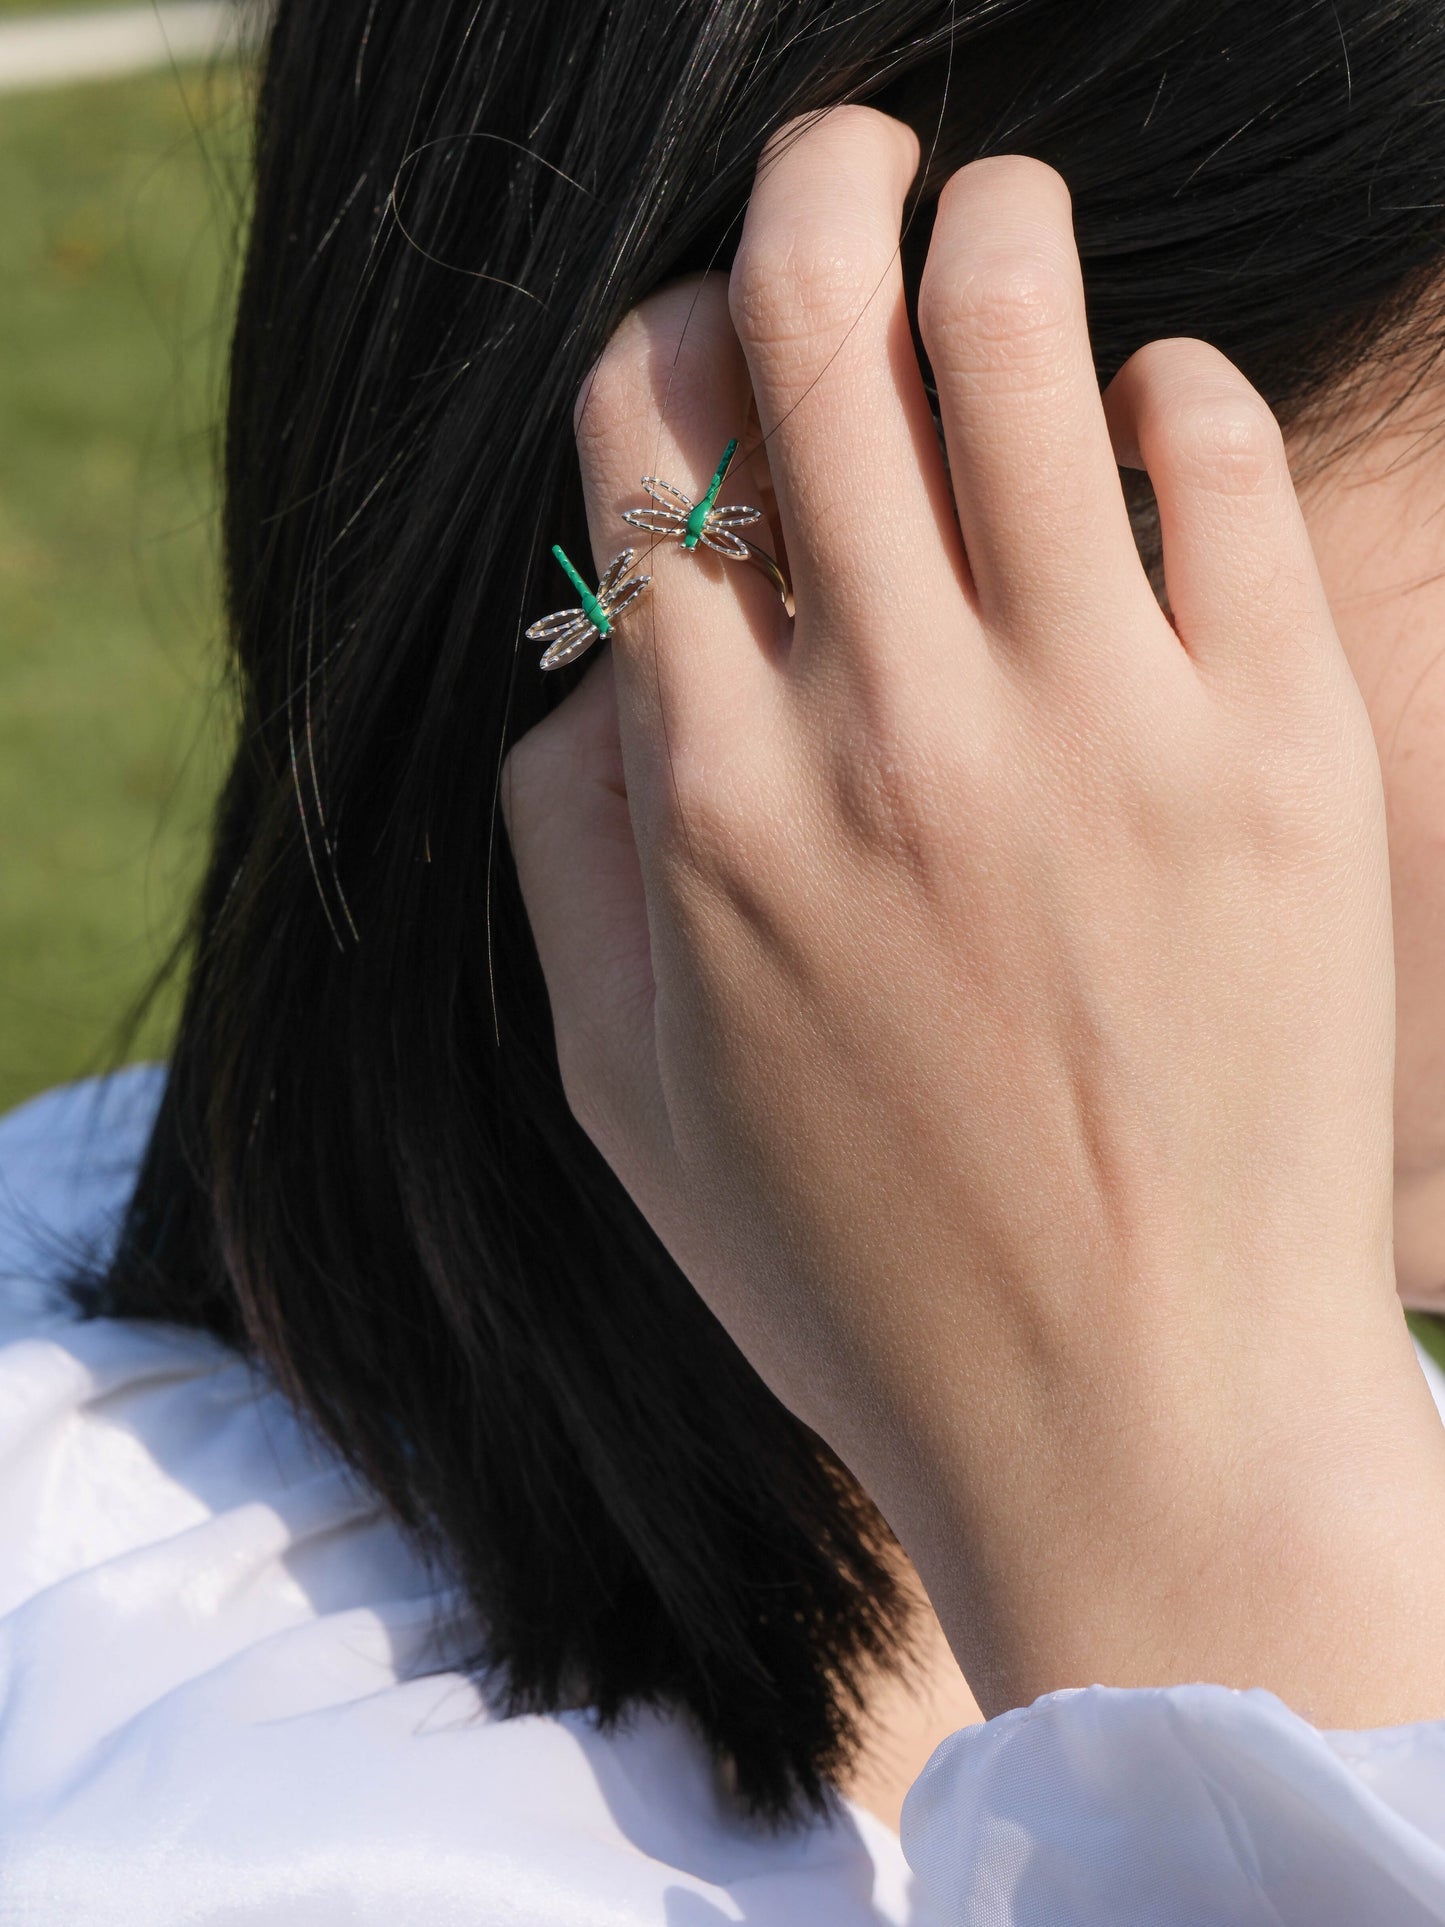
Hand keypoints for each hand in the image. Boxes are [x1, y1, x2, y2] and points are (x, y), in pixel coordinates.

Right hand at [503, 107, 1444, 1722]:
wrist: (1139, 1421)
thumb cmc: (864, 1275)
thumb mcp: (631, 1096)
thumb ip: (567, 853)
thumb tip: (592, 654)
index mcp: (718, 811)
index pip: (652, 465)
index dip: (659, 353)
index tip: (695, 337)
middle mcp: (895, 737)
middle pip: (819, 340)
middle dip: (808, 196)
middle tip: (839, 155)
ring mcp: (1100, 734)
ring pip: (1016, 345)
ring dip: (986, 229)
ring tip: (990, 209)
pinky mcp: (1282, 759)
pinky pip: (1211, 464)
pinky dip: (1163, 391)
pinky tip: (1138, 421)